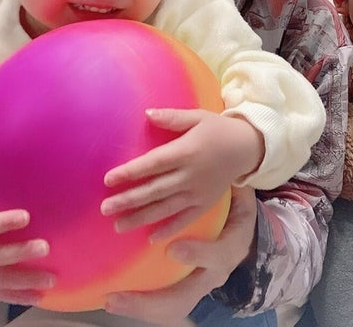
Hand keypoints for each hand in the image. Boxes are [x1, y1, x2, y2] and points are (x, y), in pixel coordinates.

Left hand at [101, 109, 262, 239]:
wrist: (248, 148)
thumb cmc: (218, 129)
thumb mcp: (197, 117)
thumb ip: (172, 117)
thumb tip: (147, 113)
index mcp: (186, 151)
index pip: (153, 164)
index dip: (130, 172)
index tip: (108, 180)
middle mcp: (190, 175)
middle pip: (155, 189)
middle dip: (128, 200)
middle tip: (104, 208)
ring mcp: (198, 192)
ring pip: (165, 208)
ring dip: (141, 217)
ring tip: (118, 225)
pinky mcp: (206, 204)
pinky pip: (185, 219)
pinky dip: (169, 229)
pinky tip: (151, 238)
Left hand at [104, 186, 257, 325]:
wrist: (242, 231)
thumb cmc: (236, 208)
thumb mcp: (241, 197)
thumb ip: (231, 186)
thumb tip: (218, 164)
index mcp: (232, 245)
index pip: (221, 255)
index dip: (199, 255)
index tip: (173, 249)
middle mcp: (214, 272)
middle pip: (187, 296)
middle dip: (152, 300)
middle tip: (118, 296)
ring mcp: (197, 284)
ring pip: (172, 307)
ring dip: (140, 307)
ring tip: (110, 300)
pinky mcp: (185, 289)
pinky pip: (163, 305)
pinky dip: (139, 305)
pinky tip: (112, 300)